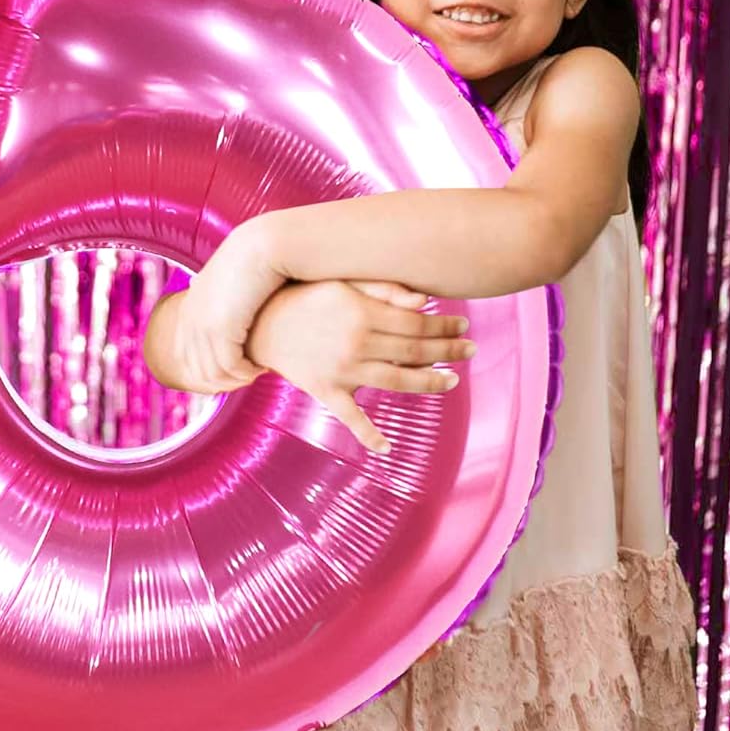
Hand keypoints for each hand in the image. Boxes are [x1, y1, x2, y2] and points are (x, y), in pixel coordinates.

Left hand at [168, 222, 287, 394]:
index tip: (236, 371)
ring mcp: (202, 326)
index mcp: (187, 311)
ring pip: (215, 373)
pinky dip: (246, 373)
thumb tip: (204, 291)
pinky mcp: (221, 329)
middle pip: (198, 370)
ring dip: (237, 378)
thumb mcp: (225, 279)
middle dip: (224, 380)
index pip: (188, 357)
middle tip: (249, 376)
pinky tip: (261, 367)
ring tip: (257, 371)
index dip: (210, 371)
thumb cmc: (249, 262)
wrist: (260, 247)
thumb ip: (214, 291)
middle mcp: (190, 320)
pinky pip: (230, 367)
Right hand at [244, 279, 473, 454]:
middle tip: (470, 349)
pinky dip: (368, 435)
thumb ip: (383, 289)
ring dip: (428, 382)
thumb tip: (423, 300)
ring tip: (451, 380)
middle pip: (413, 351)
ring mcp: (341, 372)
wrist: (259, 324)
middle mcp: (355, 345)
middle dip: (447, 350)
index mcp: (361, 314)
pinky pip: (351, 417)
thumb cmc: (304, 297)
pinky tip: (386, 447)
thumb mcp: (341, 283)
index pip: (415, 323)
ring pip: (397, 382)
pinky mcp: (326, 391)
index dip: (444, 325)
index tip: (464, 324)